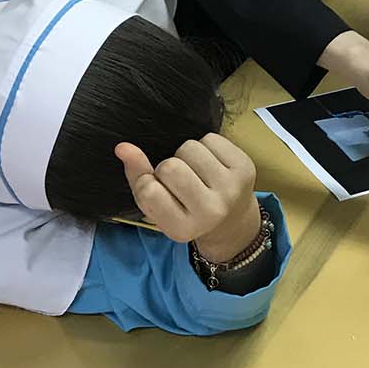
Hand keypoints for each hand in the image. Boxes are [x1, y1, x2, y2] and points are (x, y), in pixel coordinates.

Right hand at [116, 133, 259, 254]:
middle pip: (170, 166)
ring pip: (189, 148)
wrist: (232, 219)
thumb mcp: (157, 207)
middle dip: (168, 168)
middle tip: (179, 182)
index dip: (148, 182)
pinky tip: (211, 164)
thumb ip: (136, 178)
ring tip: (195, 172)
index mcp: (183, 229)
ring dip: (186, 155)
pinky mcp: (245, 168)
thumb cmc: (186, 211)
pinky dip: (205, 146)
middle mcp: (211, 211)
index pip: (149, 190)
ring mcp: (231, 189)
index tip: (160, 190)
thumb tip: (123, 147)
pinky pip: (210, 138)